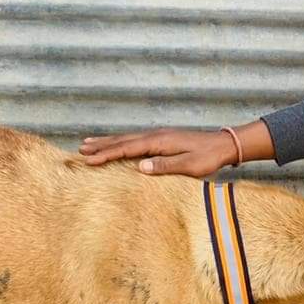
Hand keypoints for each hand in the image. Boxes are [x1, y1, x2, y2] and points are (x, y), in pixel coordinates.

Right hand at [79, 128, 235, 176]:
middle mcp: (156, 135)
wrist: (223, 145)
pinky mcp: (163, 139)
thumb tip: (140, 167)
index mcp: (159, 142)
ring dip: (108, 142)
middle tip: (79, 149)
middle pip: (122, 140)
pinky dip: (121, 142)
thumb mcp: (189, 166)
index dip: (106, 154)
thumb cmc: (208, 157)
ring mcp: (159, 136)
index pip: (127, 148)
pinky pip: (136, 140)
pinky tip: (118, 145)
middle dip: (101, 145)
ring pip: (127, 138)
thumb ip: (165, 166)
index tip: (88, 159)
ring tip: (89, 143)